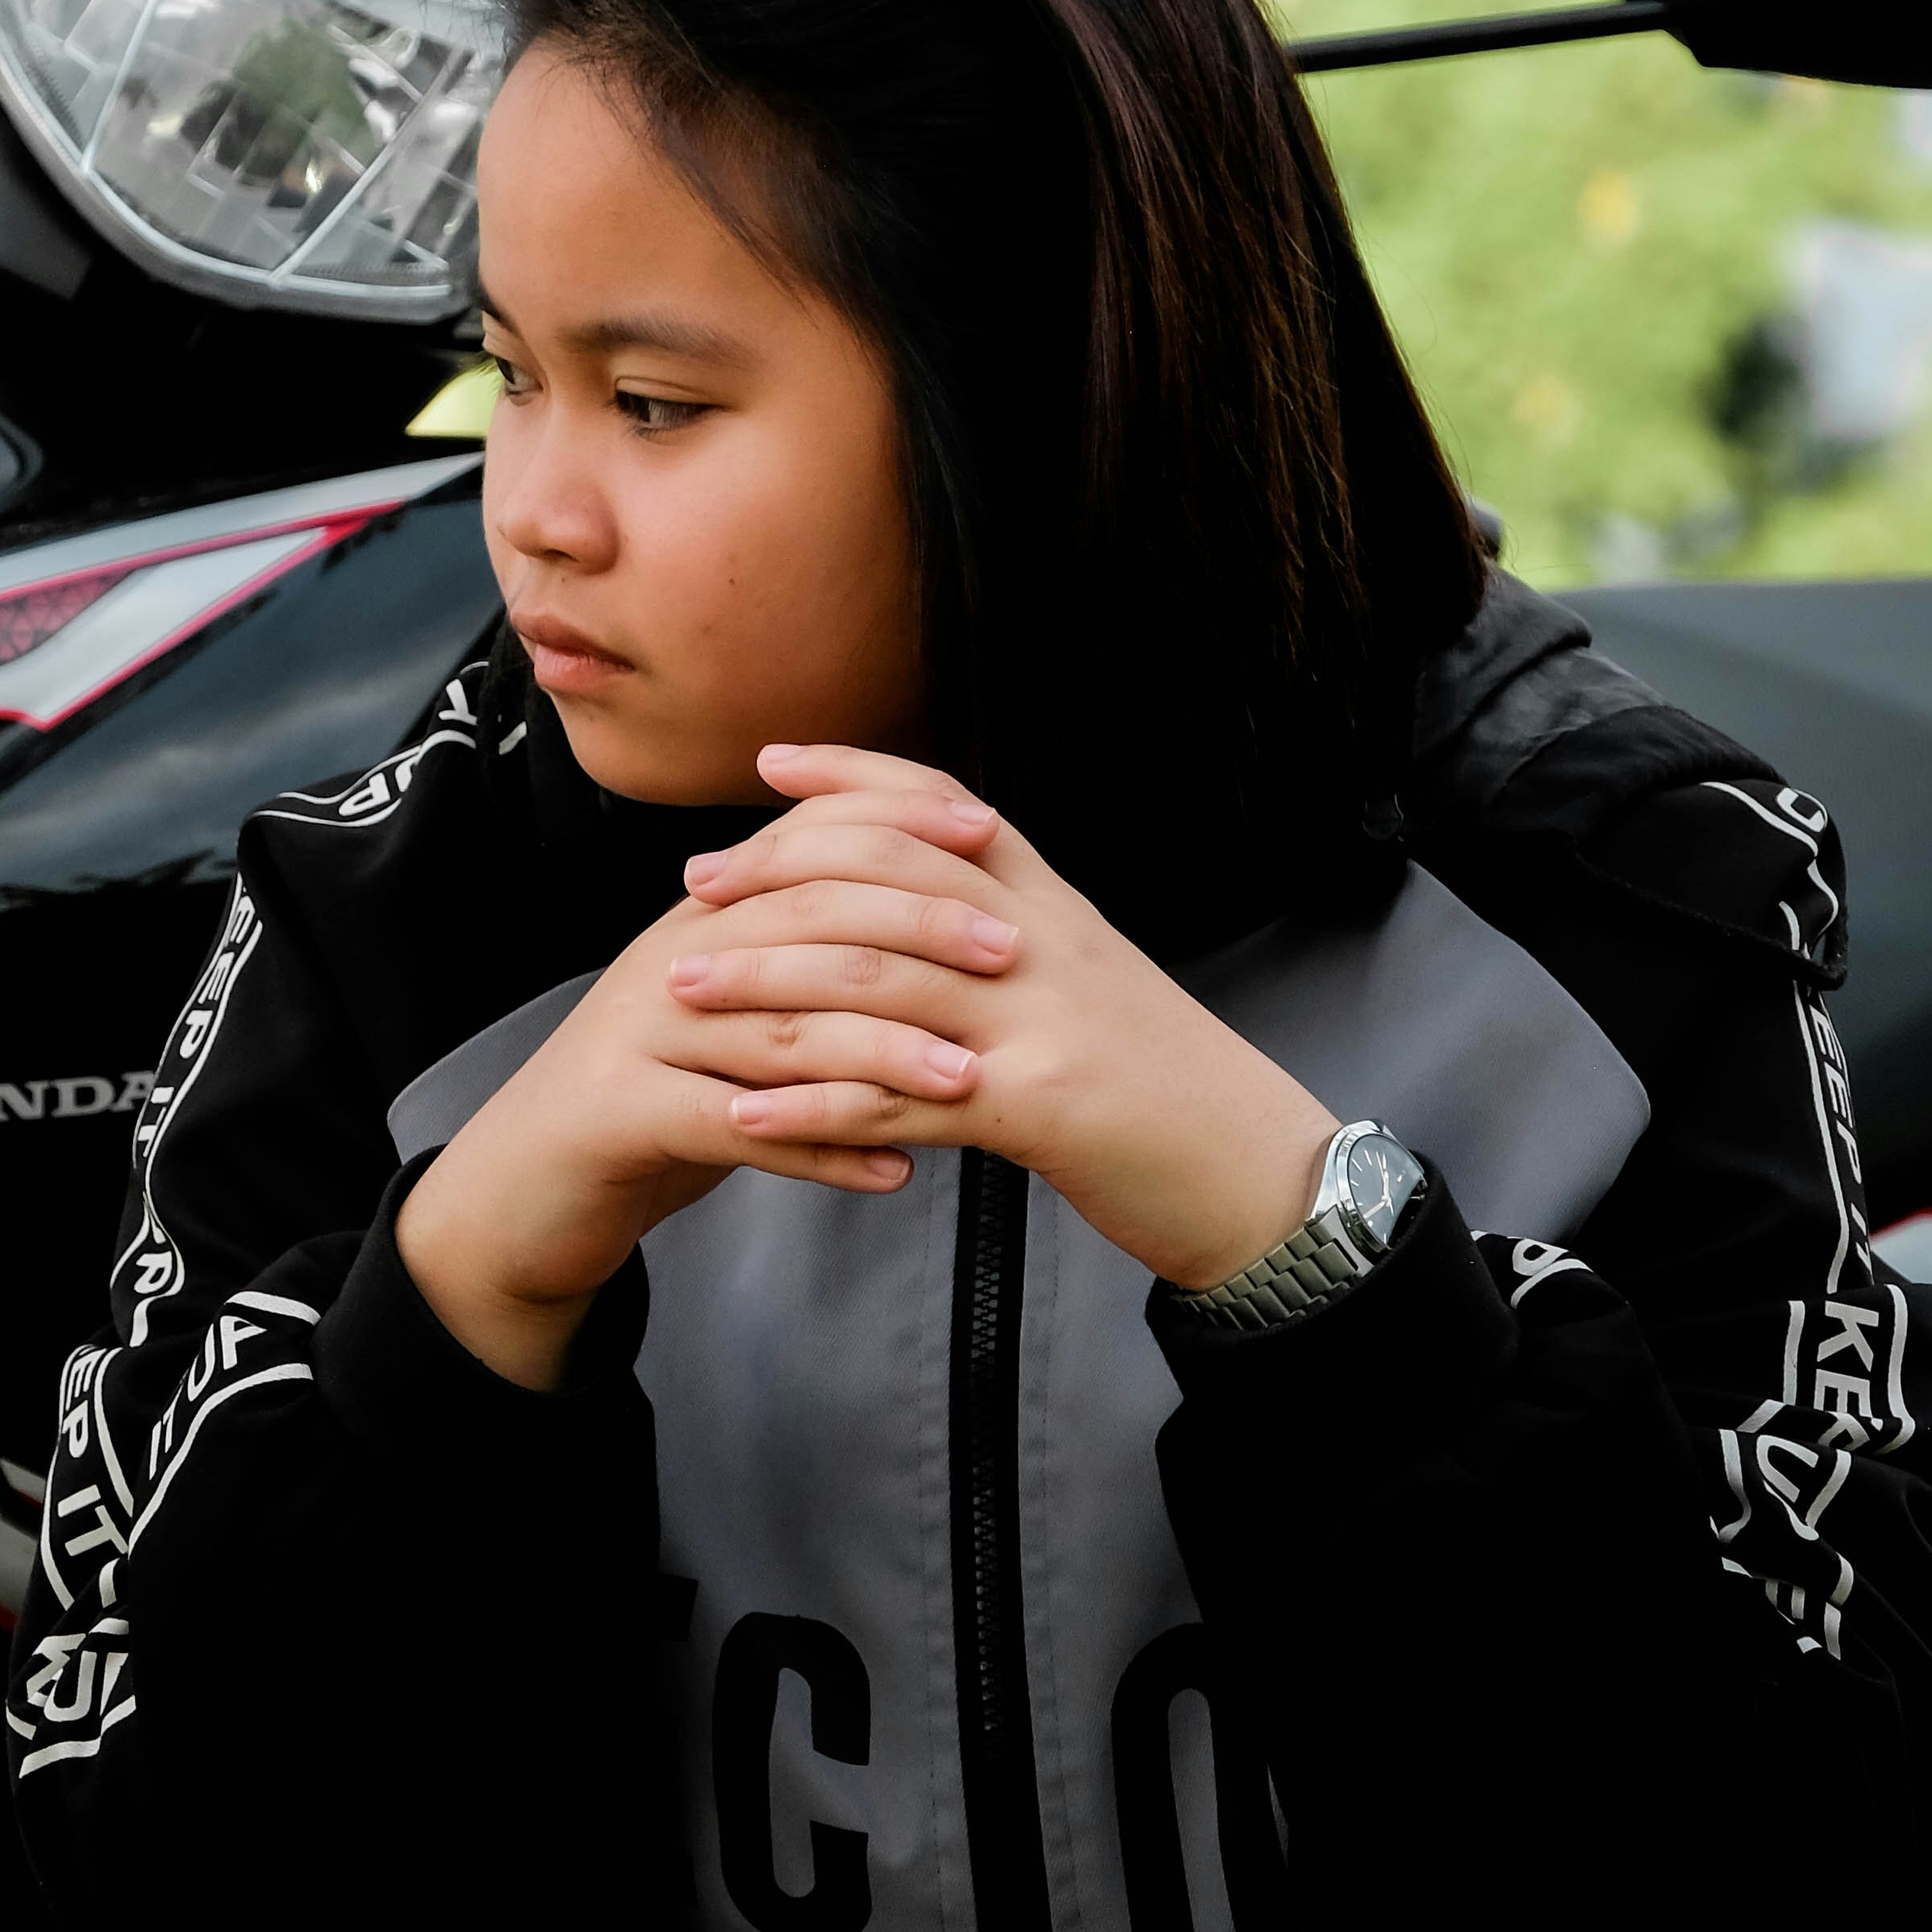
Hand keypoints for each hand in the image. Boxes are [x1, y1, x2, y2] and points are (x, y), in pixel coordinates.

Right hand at [396, 805, 1014, 1391]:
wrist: (527, 1185)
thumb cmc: (652, 1097)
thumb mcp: (727, 1014)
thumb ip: (802, 959)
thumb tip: (921, 904)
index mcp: (702, 922)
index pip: (807, 850)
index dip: (896, 834)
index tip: (993, 839)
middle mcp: (671, 961)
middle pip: (802, 926)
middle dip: (913, 932)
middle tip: (1008, 955)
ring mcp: (640, 1036)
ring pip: (777, 1031)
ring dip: (881, 1054)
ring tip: (969, 1077)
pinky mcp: (622, 1117)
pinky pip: (737, 1130)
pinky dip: (821, 1150)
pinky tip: (893, 1172)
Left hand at [667, 747, 1337, 1291]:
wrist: (1249, 1166)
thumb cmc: (1155, 1076)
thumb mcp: (1086, 971)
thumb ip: (1009, 924)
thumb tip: (922, 893)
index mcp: (1048, 899)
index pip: (936, 803)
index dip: (850, 774)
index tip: (770, 765)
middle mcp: (1037, 939)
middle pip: (880, 877)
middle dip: (772, 880)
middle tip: (693, 893)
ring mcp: (1036, 1017)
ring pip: (870, 977)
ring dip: (762, 985)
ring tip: (682, 992)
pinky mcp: (1033, 1104)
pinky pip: (894, 1094)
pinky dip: (809, 1104)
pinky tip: (745, 1114)